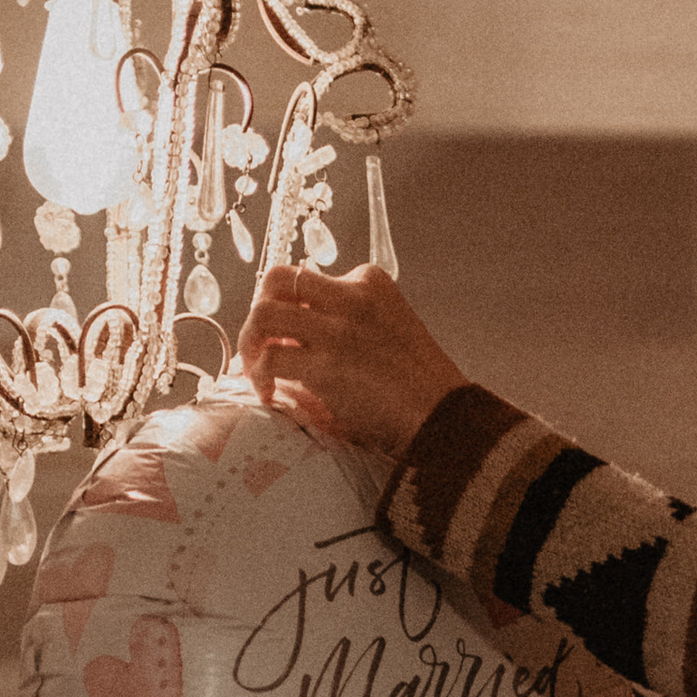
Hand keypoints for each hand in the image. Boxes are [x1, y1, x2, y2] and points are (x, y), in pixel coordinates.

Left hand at [237, 263, 466, 457]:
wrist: (445, 418)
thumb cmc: (420, 388)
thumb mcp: (390, 332)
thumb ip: (352, 323)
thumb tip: (299, 339)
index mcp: (370, 283)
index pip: (309, 278)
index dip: (291, 308)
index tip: (290, 338)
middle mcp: (351, 296)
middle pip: (277, 280)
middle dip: (259, 311)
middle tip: (261, 344)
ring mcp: (338, 329)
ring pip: (264, 313)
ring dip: (250, 342)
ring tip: (256, 371)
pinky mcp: (327, 363)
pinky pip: (271, 357)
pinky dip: (260, 376)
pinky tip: (268, 394)